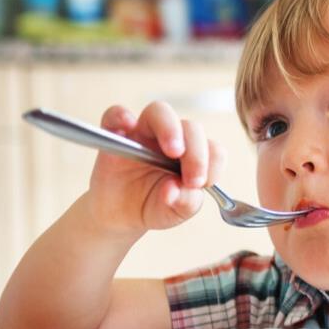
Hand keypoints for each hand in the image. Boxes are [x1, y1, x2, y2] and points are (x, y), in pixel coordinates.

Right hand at [84, 101, 225, 235]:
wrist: (121, 216)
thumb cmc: (155, 207)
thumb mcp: (175, 213)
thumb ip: (185, 203)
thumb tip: (176, 188)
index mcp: (193, 155)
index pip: (213, 148)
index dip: (212, 163)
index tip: (201, 184)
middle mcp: (171, 139)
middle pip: (190, 127)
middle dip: (197, 152)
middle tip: (192, 179)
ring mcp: (143, 134)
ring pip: (159, 112)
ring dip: (169, 129)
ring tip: (173, 152)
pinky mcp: (115, 136)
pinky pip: (115, 115)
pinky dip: (120, 116)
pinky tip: (126, 127)